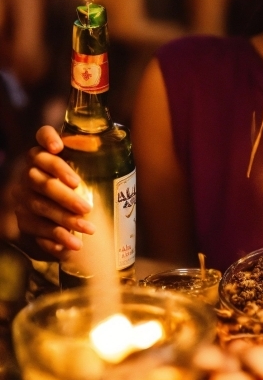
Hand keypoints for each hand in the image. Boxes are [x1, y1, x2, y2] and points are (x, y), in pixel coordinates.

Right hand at [13, 126, 94, 258]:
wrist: (60, 210)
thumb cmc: (80, 181)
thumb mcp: (86, 167)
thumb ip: (94, 157)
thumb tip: (120, 154)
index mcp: (45, 152)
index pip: (41, 136)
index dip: (47, 139)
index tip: (59, 147)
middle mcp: (30, 171)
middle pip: (42, 182)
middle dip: (65, 196)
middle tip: (87, 208)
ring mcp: (24, 196)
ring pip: (40, 207)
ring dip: (65, 220)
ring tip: (88, 229)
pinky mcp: (24, 218)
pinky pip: (37, 229)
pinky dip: (56, 237)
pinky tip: (72, 244)